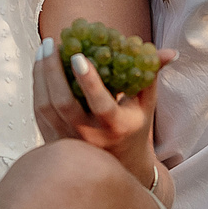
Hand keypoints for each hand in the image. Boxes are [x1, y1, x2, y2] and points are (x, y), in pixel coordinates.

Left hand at [33, 36, 171, 190]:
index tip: (77, 56)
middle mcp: (88, 137)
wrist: (117, 166)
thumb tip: (170, 52)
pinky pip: (39, 110)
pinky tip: (40, 66)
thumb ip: (151, 74)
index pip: (100, 105)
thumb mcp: (146, 104)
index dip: (88, 81)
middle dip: (53, 70)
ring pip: (45, 105)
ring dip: (41, 74)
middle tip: (52, 42)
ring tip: (44, 49)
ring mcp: (67, 141)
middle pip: (62, 103)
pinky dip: (37, 85)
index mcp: (115, 128)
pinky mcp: (51, 140)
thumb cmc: (134, 127)